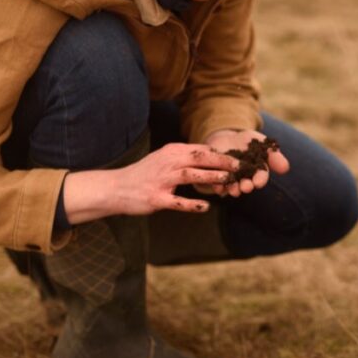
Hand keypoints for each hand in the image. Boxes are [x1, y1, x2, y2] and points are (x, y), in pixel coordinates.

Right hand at [61, 142, 239, 223]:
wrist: (117, 187)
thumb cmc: (145, 174)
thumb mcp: (164, 159)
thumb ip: (185, 158)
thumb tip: (210, 156)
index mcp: (172, 152)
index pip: (202, 150)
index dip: (221, 154)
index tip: (238, 158)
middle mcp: (168, 163)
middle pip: (200, 158)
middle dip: (222, 161)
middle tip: (240, 167)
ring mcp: (162, 180)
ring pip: (191, 175)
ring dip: (211, 177)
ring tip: (228, 181)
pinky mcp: (156, 198)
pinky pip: (177, 201)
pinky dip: (192, 204)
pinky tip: (206, 207)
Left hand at [202, 129, 289, 197]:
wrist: (225, 138)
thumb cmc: (246, 141)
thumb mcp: (260, 142)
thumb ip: (273, 154)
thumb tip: (286, 169)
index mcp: (257, 171)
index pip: (261, 176)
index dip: (260, 180)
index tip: (258, 182)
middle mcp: (245, 178)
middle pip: (247, 184)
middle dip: (247, 186)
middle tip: (246, 187)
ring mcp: (231, 179)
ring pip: (233, 186)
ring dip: (233, 189)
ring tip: (233, 189)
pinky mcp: (217, 177)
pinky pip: (217, 183)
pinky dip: (218, 186)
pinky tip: (218, 186)